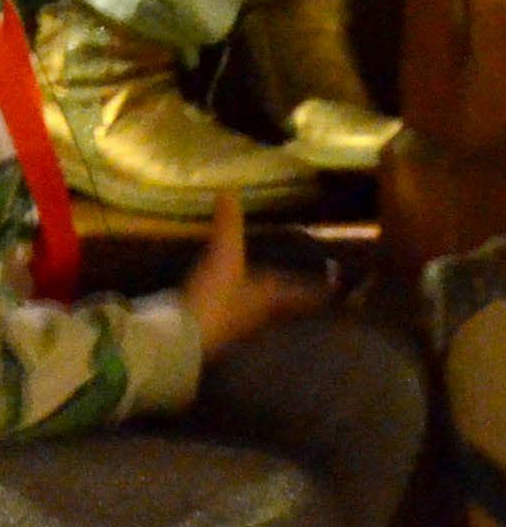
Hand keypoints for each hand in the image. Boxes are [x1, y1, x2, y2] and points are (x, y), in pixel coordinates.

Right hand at [179, 192, 329, 359]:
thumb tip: (230, 190)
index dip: (325, 288)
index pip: (309, 295)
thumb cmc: (218, 297)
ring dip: (275, 298)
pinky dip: (249, 301)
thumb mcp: (224, 257)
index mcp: (275, 298)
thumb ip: (229, 226)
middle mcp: (267, 314)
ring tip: (274, 282)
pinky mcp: (224, 325)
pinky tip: (239, 294)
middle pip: (291, 305)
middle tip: (310, 279)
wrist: (186, 336)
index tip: (340, 281)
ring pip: (270, 310)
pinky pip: (246, 312)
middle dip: (300, 293)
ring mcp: (245, 323)